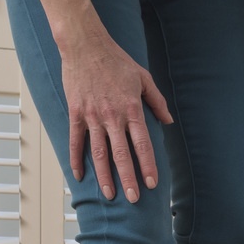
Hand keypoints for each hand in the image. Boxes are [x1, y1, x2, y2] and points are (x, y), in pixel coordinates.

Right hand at [58, 21, 173, 201]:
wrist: (85, 45)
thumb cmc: (117, 61)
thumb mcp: (144, 78)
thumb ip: (156, 102)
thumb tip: (168, 121)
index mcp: (131, 109)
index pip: (142, 144)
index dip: (147, 165)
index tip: (151, 184)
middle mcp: (112, 116)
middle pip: (121, 154)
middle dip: (128, 178)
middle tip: (132, 198)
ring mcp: (91, 116)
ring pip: (98, 153)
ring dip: (104, 176)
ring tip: (110, 194)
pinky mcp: (75, 113)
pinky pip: (75, 140)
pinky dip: (77, 159)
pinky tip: (80, 176)